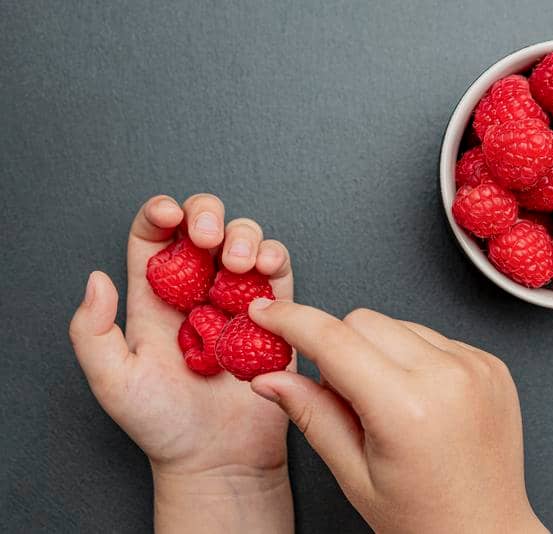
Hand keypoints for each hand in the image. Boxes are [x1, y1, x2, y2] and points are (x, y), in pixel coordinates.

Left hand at [68, 194, 294, 532]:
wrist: (217, 458)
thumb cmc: (163, 426)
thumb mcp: (111, 381)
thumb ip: (91, 331)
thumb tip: (96, 280)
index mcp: (153, 300)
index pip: (153, 237)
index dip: (160, 214)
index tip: (168, 215)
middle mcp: (196, 292)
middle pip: (202, 225)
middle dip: (208, 215)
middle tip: (208, 237)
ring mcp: (237, 300)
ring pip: (244, 239)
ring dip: (245, 235)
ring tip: (239, 262)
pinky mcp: (276, 315)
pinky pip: (280, 272)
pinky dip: (276, 258)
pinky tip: (265, 270)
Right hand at [245, 300, 545, 532]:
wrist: (487, 530)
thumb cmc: (423, 517)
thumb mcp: (353, 474)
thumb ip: (310, 415)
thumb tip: (268, 377)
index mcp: (407, 408)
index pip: (333, 340)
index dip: (290, 321)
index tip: (265, 313)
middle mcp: (448, 378)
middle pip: (365, 321)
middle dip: (338, 346)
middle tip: (342, 397)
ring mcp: (477, 367)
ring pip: (401, 325)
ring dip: (380, 352)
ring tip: (390, 408)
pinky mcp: (494, 366)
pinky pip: (437, 339)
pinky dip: (417, 359)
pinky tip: (421, 403)